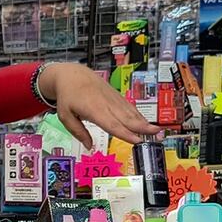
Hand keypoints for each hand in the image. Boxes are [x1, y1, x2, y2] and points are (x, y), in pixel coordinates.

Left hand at [39, 63, 160, 147]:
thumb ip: (78, 132)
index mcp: (94, 110)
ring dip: (143, 121)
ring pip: (130, 112)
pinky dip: (138, 115)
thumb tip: (89, 146)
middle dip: (142, 126)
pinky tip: (144, 122)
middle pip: (126, 118)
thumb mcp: (65, 116)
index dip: (126, 133)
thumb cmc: (67, 96)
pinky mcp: (115, 96)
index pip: (112, 125)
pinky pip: (128, 107)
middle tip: (156, 133)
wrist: (71, 75)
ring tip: (156, 129)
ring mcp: (113, 99)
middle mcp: (106, 104)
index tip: (137, 140)